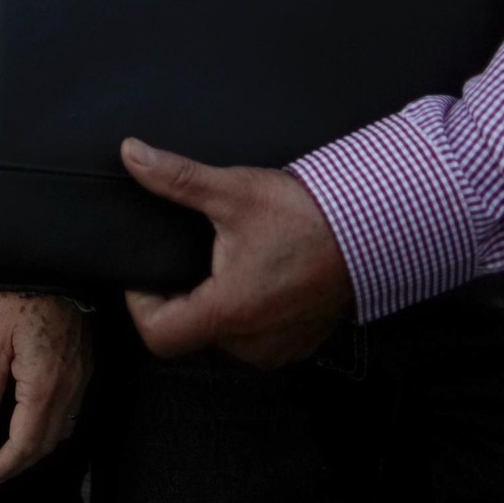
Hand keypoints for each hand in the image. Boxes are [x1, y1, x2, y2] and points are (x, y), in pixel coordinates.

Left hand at [0, 292, 91, 484]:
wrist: (59, 271)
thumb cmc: (22, 300)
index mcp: (43, 386)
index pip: (25, 441)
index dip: (5, 465)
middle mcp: (68, 390)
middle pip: (47, 444)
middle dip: (20, 464)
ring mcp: (81, 381)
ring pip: (63, 431)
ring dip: (38, 450)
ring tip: (13, 456)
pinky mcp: (86, 370)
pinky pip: (72, 414)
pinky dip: (53, 430)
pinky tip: (37, 426)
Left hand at [122, 140, 354, 368]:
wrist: (371, 230)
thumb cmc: (307, 215)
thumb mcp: (233, 191)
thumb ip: (176, 177)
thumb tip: (133, 155)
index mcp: (229, 311)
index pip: (158, 334)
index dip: (141, 303)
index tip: (145, 275)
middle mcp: (252, 341)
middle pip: (189, 332)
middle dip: (182, 296)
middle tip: (192, 257)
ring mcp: (277, 347)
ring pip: (222, 337)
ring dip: (216, 305)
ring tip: (227, 264)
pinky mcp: (297, 344)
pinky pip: (254, 339)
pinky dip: (247, 314)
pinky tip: (256, 279)